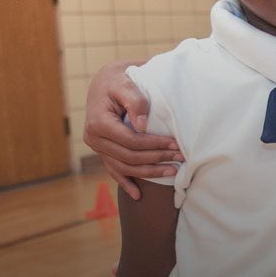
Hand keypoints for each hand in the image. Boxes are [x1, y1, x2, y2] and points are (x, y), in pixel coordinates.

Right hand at [82, 59, 173, 199]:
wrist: (105, 82)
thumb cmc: (118, 81)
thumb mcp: (125, 84)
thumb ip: (135, 101)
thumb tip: (143, 126)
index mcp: (99, 123)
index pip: (130, 140)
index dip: (154, 144)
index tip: (175, 144)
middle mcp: (94, 139)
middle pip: (129, 156)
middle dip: (157, 158)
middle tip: (180, 158)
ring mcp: (98, 148)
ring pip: (124, 167)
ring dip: (149, 172)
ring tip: (173, 172)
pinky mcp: (104, 151)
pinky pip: (114, 171)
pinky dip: (126, 183)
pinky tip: (138, 195)